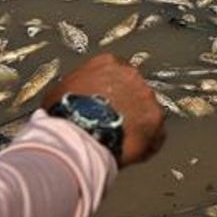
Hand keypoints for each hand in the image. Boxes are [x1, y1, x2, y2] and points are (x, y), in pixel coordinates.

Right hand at [43, 53, 165, 166]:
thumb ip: (75, 90)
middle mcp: (130, 74)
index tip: (106, 103)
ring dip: (137, 124)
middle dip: (126, 105)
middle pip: (134, 89)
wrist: (77, 133)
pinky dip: (148, 143)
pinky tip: (132, 153)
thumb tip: (70, 100)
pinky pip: (157, 132)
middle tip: (113, 123)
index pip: (115, 72)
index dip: (111, 91)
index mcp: (107, 63)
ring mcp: (146, 95)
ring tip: (120, 141)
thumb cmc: (65, 114)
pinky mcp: (156, 118)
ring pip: (146, 110)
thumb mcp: (59, 92)